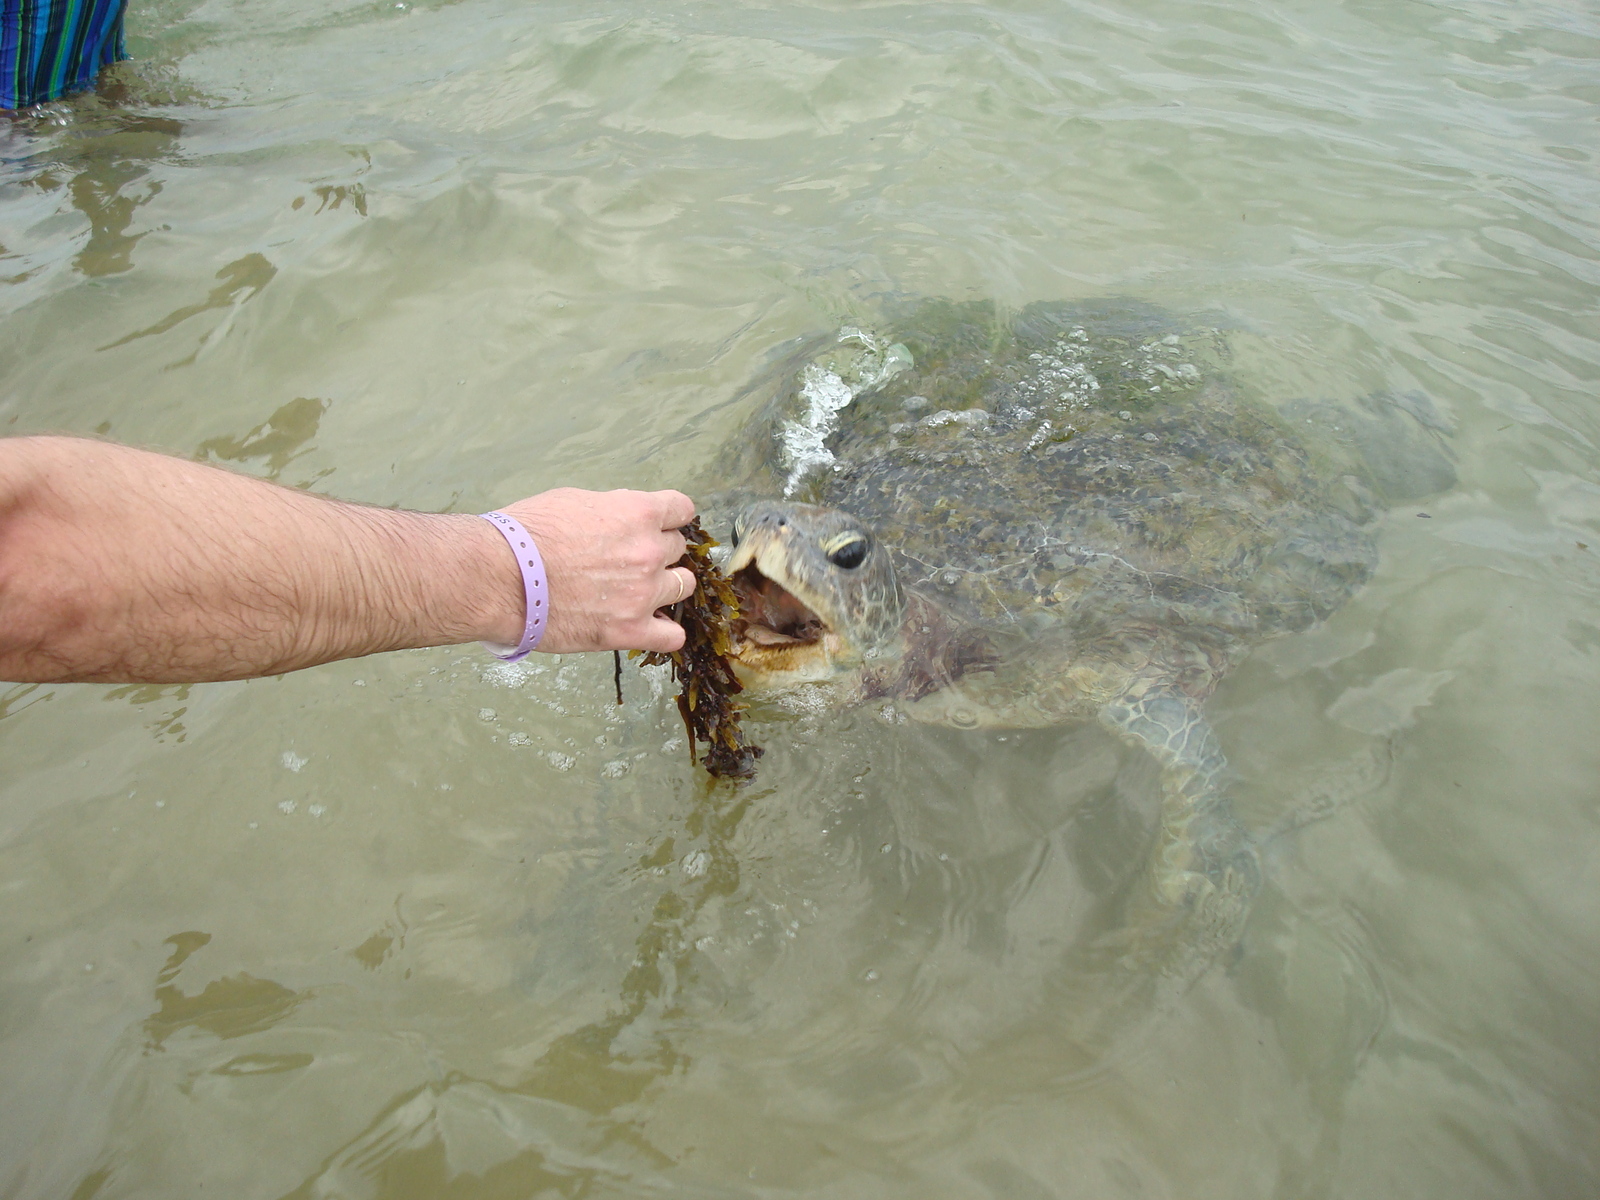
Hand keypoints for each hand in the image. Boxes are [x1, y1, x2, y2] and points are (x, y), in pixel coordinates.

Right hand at [499, 487, 696, 653]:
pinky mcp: (630, 630)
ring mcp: (643, 593)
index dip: (670, 518)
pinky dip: (665, 631)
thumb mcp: (574, 501)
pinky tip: (648, 626)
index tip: (661, 526)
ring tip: (636, 592)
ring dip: (664, 587)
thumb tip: (623, 517)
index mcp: (637, 513)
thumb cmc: (525, 535)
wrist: (499, 577)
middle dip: (658, 552)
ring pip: (682, 587)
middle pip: (678, 549)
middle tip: (629, 561)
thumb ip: (612, 510)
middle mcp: (648, 551)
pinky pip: (672, 636)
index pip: (681, 510)